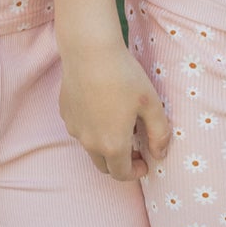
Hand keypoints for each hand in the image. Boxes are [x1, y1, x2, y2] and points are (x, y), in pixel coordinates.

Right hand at [59, 38, 171, 179]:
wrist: (90, 51)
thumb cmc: (124, 77)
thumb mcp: (151, 105)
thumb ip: (159, 134)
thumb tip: (160, 154)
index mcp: (113, 145)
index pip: (122, 174)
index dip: (135, 173)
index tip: (145, 162)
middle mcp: (89, 142)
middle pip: (104, 166)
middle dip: (120, 163)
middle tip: (134, 147)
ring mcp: (74, 128)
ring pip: (91, 147)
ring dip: (105, 145)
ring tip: (119, 124)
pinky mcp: (66, 114)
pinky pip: (81, 129)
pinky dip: (93, 128)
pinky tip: (103, 107)